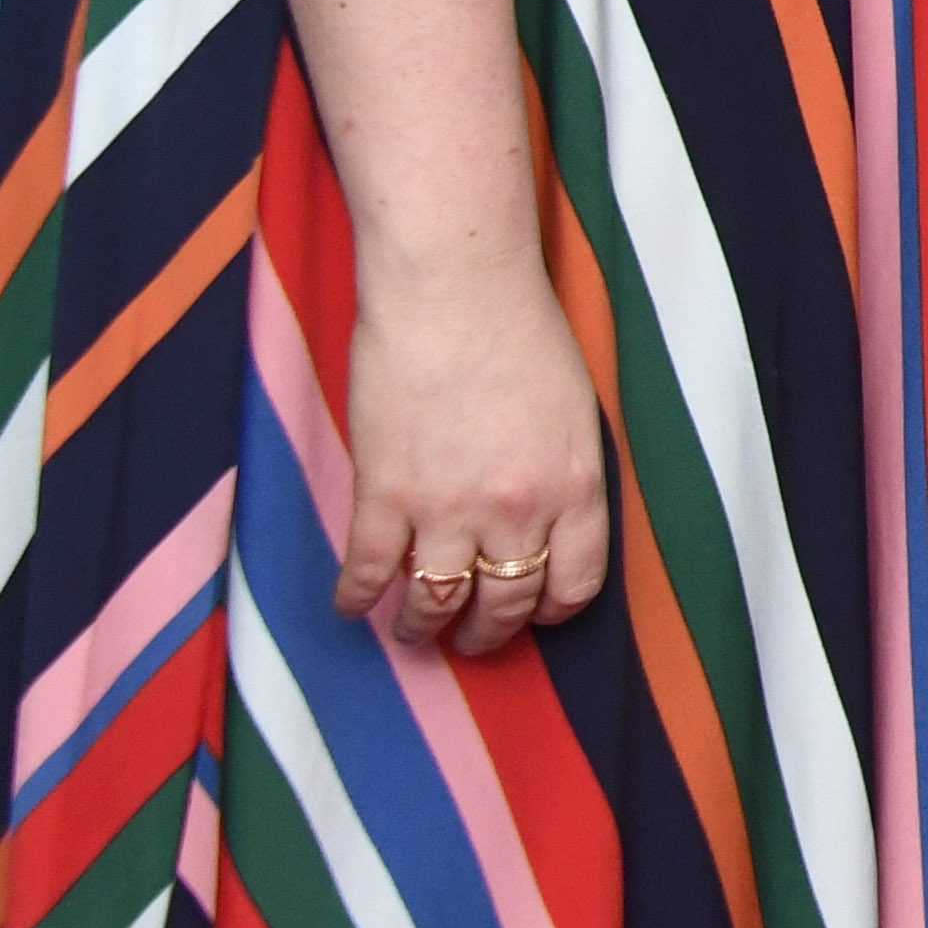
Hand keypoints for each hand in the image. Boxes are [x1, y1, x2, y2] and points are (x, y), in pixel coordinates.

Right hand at [335, 266, 612, 657]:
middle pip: (506, 603)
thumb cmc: (521, 332)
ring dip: (423, 627)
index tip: (536, 615)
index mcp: (575, 487)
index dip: (553, 611)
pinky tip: (352, 604)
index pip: (575, 584)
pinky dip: (357, 598)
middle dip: (489, 632)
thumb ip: (564, 474)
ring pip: (435, 603)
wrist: (455, 289)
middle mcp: (517, 511)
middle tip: (473, 638)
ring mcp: (447, 508)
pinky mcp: (385, 494)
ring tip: (414, 631)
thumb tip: (546, 522)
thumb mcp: (574, 412)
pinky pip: (368, 572)